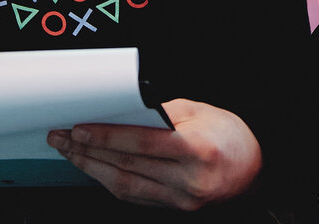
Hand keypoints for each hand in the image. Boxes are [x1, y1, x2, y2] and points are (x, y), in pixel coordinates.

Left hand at [47, 97, 261, 210]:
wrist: (256, 166)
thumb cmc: (229, 132)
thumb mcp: (196, 110)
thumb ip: (158, 114)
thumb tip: (120, 111)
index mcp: (196, 151)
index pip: (140, 144)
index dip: (105, 137)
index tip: (79, 129)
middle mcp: (188, 181)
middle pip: (127, 167)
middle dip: (88, 152)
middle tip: (61, 138)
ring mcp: (182, 200)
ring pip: (126, 186)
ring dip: (92, 169)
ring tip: (70, 153)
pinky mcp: (177, 209)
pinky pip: (136, 195)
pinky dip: (111, 181)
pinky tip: (94, 168)